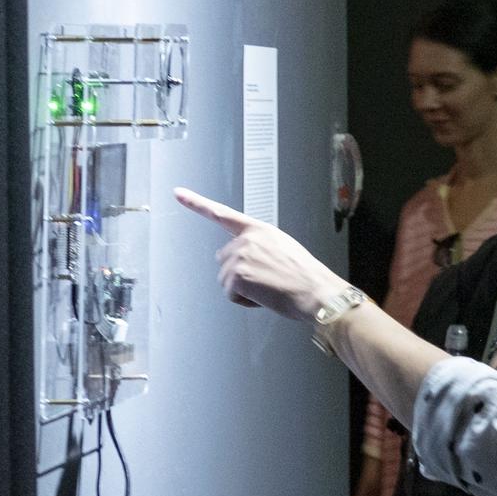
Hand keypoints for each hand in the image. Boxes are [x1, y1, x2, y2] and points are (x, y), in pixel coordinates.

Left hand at [175, 188, 348, 320]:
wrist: (318, 292)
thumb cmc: (307, 276)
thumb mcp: (284, 249)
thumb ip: (260, 246)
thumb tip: (245, 260)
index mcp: (260, 230)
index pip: (223, 214)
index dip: (197, 203)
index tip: (179, 194)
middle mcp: (247, 239)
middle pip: (224, 259)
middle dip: (239, 272)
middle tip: (266, 279)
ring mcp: (240, 257)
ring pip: (226, 279)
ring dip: (244, 289)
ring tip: (270, 288)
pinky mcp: (236, 276)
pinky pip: (230, 295)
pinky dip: (245, 301)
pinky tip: (265, 296)